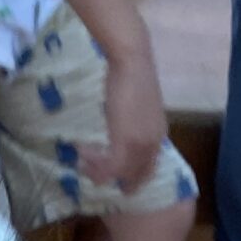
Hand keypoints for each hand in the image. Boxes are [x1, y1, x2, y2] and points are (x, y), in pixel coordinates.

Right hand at [84, 31, 165, 192]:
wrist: (132, 61)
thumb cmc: (134, 75)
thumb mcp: (139, 106)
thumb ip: (135, 124)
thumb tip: (122, 130)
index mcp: (159, 135)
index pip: (149, 169)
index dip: (134, 178)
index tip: (118, 178)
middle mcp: (152, 145)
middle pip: (136, 177)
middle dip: (116, 180)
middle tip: (95, 176)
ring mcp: (139, 146)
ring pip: (120, 174)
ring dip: (99, 172)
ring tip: (83, 163)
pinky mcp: (124, 143)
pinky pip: (109, 166)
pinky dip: (94, 163)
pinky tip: (82, 152)